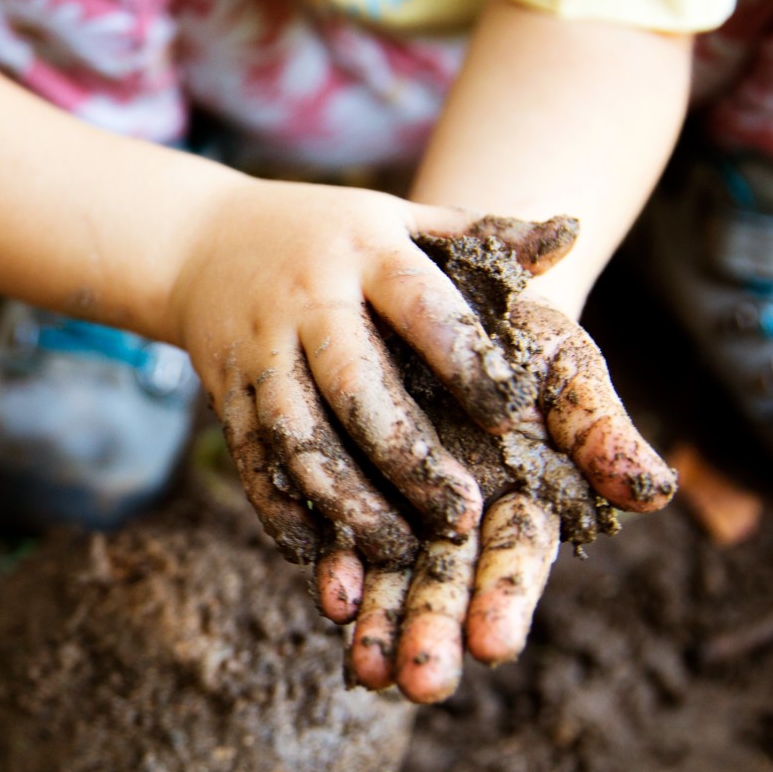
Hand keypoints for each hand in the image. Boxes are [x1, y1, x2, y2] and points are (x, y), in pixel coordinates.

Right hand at [168, 183, 673, 701]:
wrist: (200, 241)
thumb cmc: (333, 236)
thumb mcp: (404, 219)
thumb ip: (484, 235)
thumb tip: (573, 234)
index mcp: (366, 252)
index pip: (421, 307)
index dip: (466, 362)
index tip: (514, 417)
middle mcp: (308, 301)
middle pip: (355, 386)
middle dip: (408, 458)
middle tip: (462, 517)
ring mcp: (259, 350)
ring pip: (297, 434)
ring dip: (344, 499)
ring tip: (396, 550)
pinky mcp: (224, 392)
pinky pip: (250, 458)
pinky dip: (279, 508)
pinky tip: (316, 551)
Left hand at [329, 296, 675, 701]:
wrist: (447, 289)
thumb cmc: (525, 332)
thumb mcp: (568, 367)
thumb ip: (601, 429)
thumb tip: (657, 491)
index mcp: (529, 496)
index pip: (518, 557)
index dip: (505, 598)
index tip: (492, 646)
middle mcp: (469, 513)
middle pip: (452, 580)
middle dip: (436, 630)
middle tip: (421, 685)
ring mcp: (412, 505)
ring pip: (397, 574)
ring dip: (383, 623)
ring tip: (366, 675)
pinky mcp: (360, 486)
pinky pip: (345, 536)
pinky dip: (338, 570)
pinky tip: (329, 603)